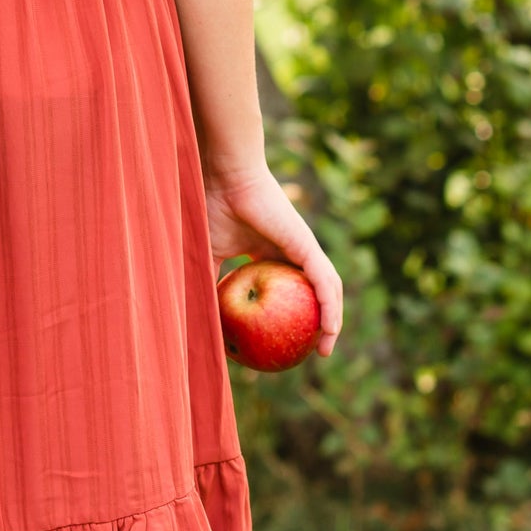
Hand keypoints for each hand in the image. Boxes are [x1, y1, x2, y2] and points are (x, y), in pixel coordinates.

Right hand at [204, 163, 343, 356]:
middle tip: (312, 352)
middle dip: (318, 324)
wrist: (225, 178)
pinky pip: (326, 283)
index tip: (282, 342)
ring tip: (326, 348)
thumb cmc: (212, 209)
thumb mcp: (207, 257)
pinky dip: (331, 307)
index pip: (288, 291)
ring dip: (332, 320)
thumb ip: (207, 285)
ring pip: (327, 291)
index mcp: (270, 254)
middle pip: (314, 294)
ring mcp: (303, 249)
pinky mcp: (308, 246)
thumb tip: (197, 319)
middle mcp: (292, 252)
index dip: (289, 317)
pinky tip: (331, 330)